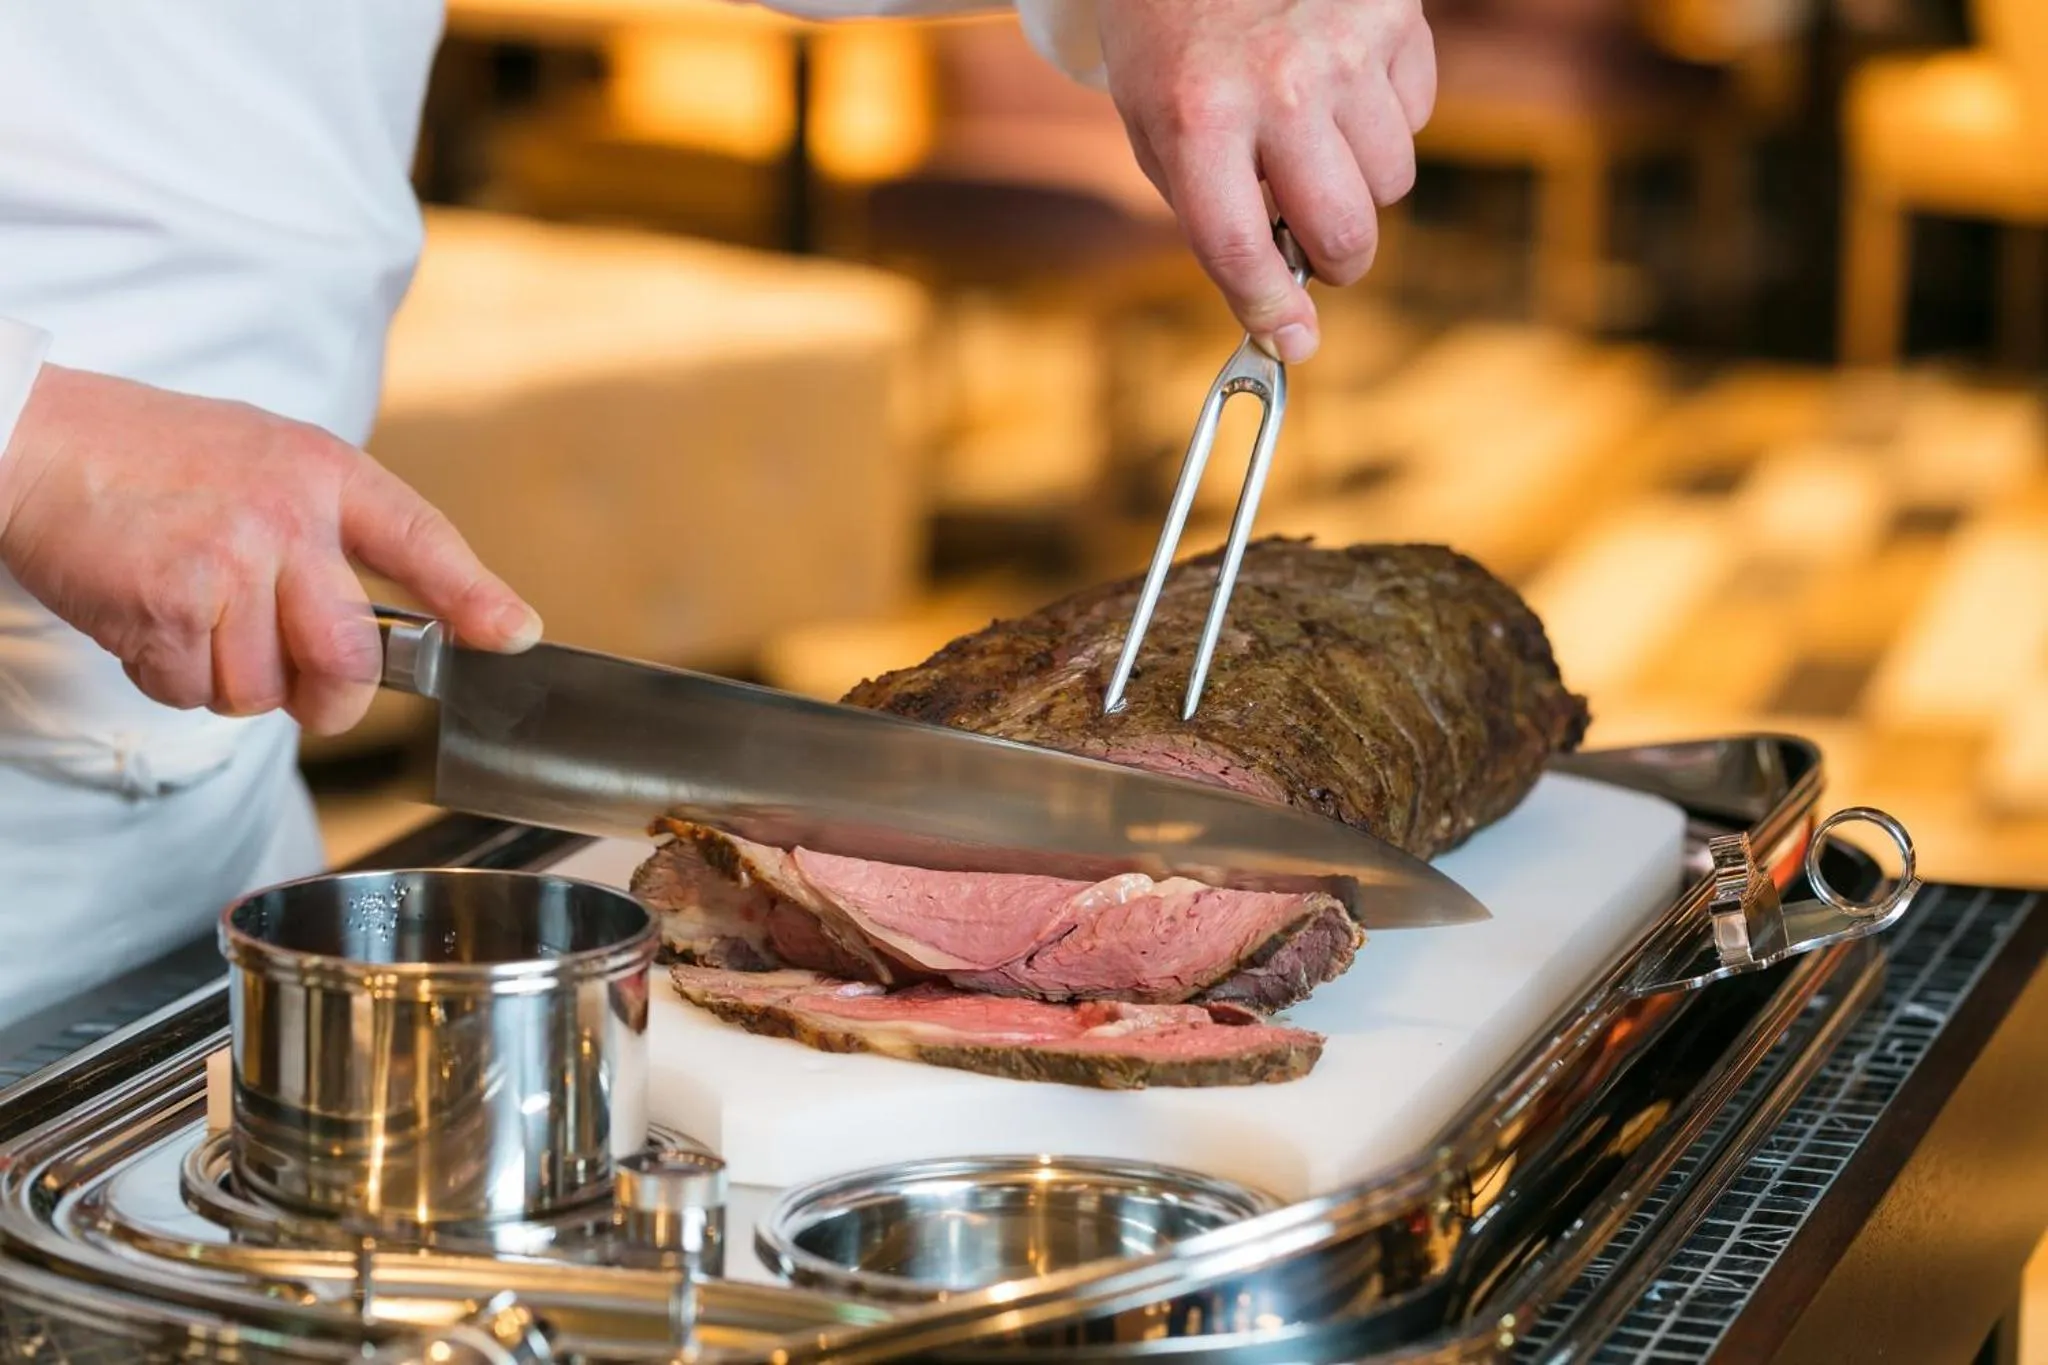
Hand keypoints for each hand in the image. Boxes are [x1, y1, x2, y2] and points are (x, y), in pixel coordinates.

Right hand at [0, 364, 540, 735]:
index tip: (511, 637)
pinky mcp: (171, 601)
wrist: (36, 439)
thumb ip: (335, 531)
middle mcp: (287, 515)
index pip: (420, 539)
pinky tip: (151, 619)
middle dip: (329, 699)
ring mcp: (230, 559)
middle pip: (349, 659)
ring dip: (229, 681)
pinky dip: (168, 677)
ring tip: (195, 617)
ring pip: (264, 690)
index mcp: (323, 473)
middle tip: (306, 692)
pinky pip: (193, 690)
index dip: (474, 597)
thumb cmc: (155, 461)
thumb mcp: (268, 464)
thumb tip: (412, 617)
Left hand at [1096, 0, 1435, 362]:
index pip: (1242, 250)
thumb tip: (1278, 309)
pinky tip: (1343, 81)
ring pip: (1392, 182)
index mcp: (1197, 118)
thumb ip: (1209, 214)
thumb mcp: (1155, 123)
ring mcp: (1347, 51)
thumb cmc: (1175, 35)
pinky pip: (1417, 116)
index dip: (1270, 313)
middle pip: (1344, 233)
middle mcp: (1278, 88)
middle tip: (1317, 252)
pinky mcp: (1396, 18)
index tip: (1291, 342)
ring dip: (1360, 183)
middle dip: (1335, 262)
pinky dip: (1386, 117)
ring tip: (1316, 138)